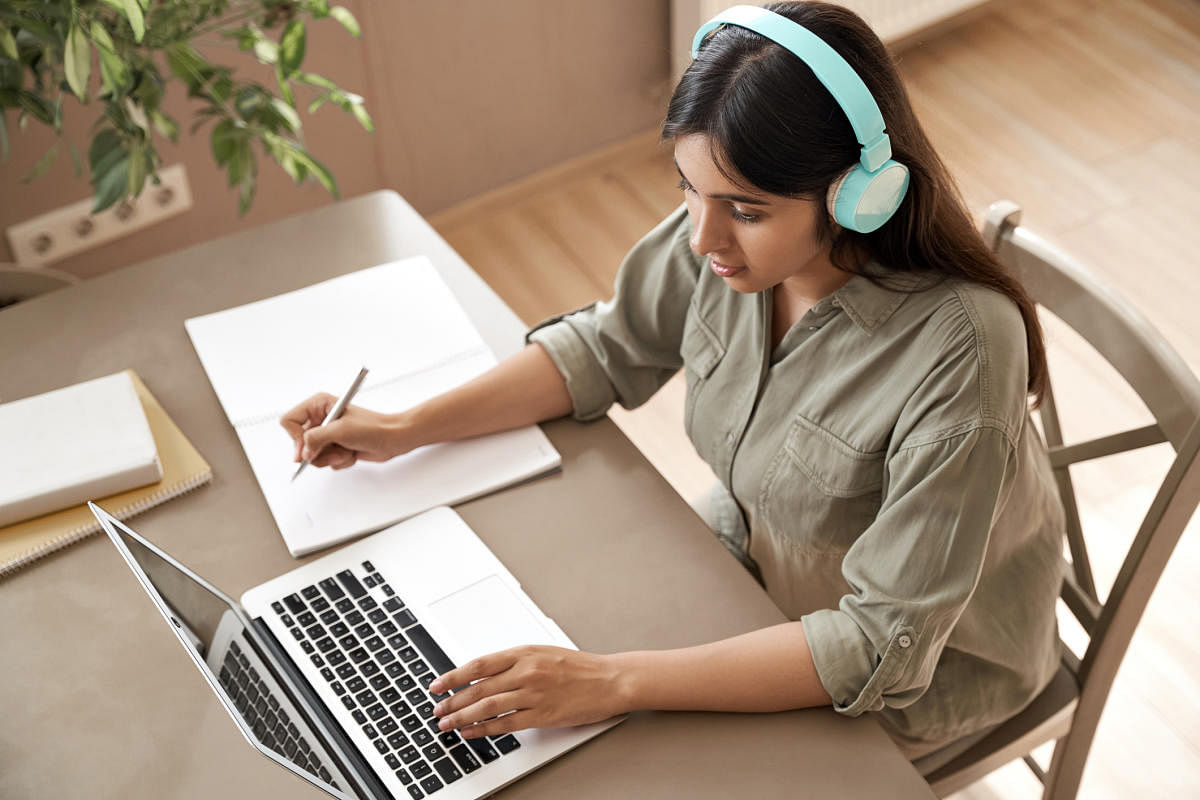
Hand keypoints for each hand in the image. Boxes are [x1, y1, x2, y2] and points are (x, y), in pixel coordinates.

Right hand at [279, 393, 403, 469]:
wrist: (393, 438)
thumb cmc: (372, 427)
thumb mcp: (339, 430)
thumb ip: (315, 439)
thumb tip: (302, 452)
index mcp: (318, 404)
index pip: (289, 421)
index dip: (295, 438)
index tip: (306, 449)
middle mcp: (320, 418)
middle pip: (299, 442)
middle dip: (318, 451)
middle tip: (334, 449)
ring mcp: (327, 434)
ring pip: (312, 455)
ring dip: (331, 457)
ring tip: (346, 450)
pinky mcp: (335, 446)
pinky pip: (325, 461)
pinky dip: (339, 461)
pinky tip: (351, 453)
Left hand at [430, 646, 626, 737]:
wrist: (610, 679)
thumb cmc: (578, 667)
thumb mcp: (543, 653)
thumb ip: (514, 661)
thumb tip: (482, 674)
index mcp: (524, 653)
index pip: (478, 665)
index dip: (453, 676)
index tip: (436, 685)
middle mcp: (526, 672)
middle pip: (478, 688)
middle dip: (452, 701)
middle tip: (437, 710)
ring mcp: (534, 694)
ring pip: (487, 707)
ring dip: (462, 717)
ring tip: (447, 724)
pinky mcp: (542, 715)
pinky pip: (506, 724)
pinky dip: (484, 730)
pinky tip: (471, 732)